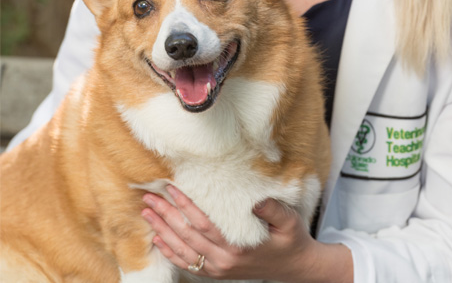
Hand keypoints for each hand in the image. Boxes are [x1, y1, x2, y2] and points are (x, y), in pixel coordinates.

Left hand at [141, 185, 352, 281]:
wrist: (294, 267)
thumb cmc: (290, 240)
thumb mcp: (288, 221)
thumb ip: (272, 209)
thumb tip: (254, 199)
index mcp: (238, 246)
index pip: (203, 223)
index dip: (185, 206)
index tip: (170, 189)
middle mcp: (224, 260)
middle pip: (187, 236)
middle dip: (166, 215)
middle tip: (149, 198)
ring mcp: (218, 269)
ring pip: (183, 250)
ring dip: (162, 231)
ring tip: (147, 213)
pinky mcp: (217, 272)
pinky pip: (188, 264)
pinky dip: (171, 252)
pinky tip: (159, 239)